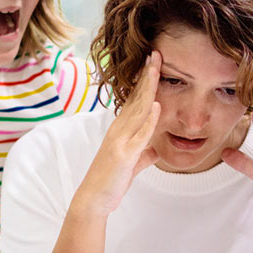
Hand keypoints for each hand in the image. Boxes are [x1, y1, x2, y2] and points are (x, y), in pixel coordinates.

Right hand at [73, 52, 161, 216]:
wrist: (94, 200)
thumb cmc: (111, 181)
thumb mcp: (132, 165)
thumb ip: (144, 154)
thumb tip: (156, 150)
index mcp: (121, 130)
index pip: (135, 100)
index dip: (145, 81)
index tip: (153, 62)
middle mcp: (119, 130)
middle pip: (136, 97)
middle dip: (147, 75)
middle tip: (156, 53)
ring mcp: (121, 140)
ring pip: (138, 110)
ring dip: (149, 88)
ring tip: (156, 68)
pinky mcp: (124, 155)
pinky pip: (140, 135)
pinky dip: (149, 120)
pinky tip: (158, 106)